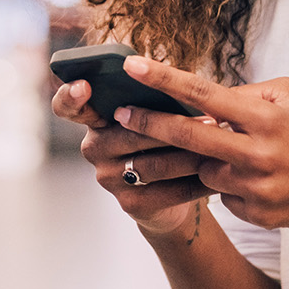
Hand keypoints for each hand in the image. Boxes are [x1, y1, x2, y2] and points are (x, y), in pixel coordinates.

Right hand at [50, 77, 211, 234]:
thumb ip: (154, 99)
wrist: (171, 195)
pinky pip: (167, 190)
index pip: (67, 106)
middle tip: (209, 117)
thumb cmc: (165, 141)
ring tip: (220, 142)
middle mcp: (94, 148)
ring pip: (152, 162)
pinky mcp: (130, 204)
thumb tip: (180, 84)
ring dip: (191, 153)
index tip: (85, 86)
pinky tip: (220, 172)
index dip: (71, 95)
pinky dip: (197, 181)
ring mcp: (109, 178)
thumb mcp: (155, 114)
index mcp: (95, 118)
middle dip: (172, 125)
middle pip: (129, 133)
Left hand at [112, 56, 288, 231]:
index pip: (203, 94)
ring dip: (193, 161)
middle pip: (188, 137)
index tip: (132, 65)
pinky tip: (248, 181)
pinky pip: (222, 195)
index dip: (165, 79)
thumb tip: (202, 98)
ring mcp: (255, 188)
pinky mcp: (256, 215)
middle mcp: (257, 153)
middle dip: (149, 125)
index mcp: (264, 117)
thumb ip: (245, 94)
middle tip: (120, 115)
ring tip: (194, 154)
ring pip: (202, 170)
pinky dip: (225, 184)